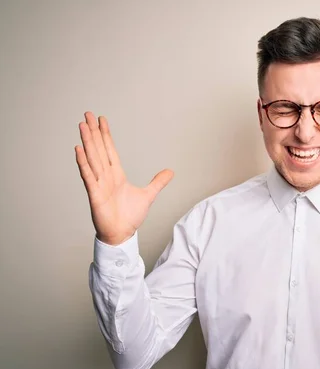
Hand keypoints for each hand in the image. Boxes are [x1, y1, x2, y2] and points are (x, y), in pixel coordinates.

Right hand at [75, 111, 173, 244]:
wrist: (122, 234)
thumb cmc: (130, 217)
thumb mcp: (148, 195)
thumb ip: (158, 182)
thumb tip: (170, 171)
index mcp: (117, 175)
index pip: (110, 150)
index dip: (106, 135)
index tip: (101, 120)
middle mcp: (106, 177)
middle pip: (99, 149)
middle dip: (94, 132)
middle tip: (88, 114)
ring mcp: (99, 184)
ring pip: (92, 158)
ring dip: (87, 142)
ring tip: (82, 125)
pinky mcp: (94, 194)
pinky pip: (88, 175)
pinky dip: (83, 163)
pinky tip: (79, 149)